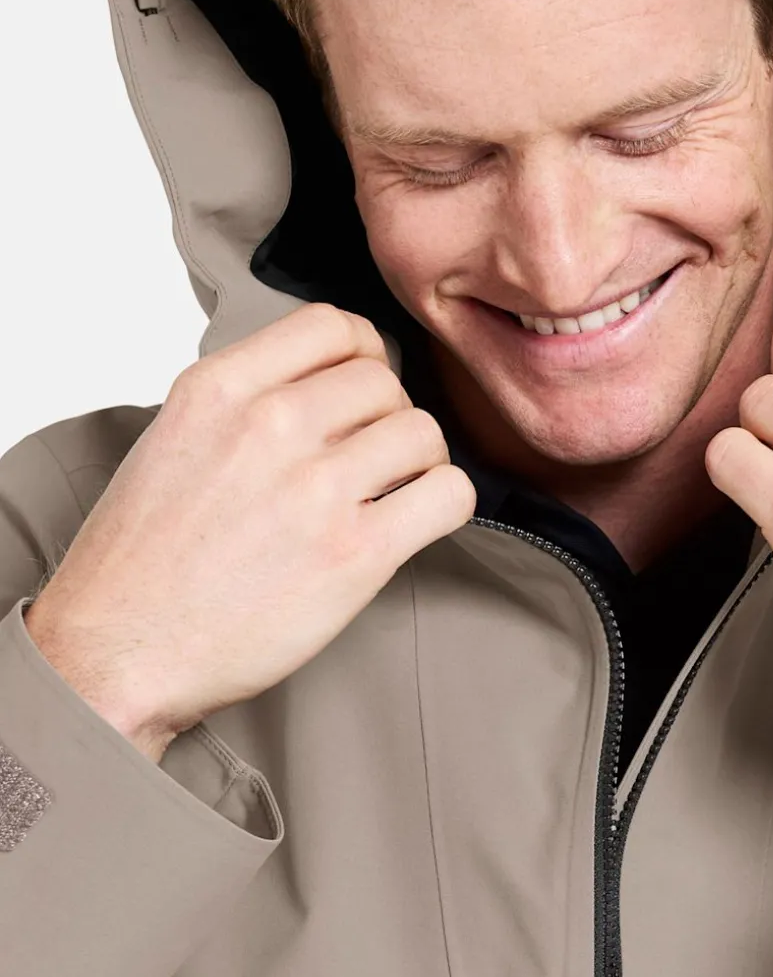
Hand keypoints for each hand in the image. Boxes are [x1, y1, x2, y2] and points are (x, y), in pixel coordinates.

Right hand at [25, 304, 475, 760]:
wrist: (120, 651)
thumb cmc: (142, 559)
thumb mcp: (174, 440)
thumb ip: (244, 400)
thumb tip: (321, 382)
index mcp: (219, 388)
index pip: (333, 325)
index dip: (362, 357)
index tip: (358, 394)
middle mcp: (268, 425)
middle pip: (384, 381)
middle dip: (386, 419)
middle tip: (370, 462)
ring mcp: (316, 489)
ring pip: (422, 433)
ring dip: (420, 463)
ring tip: (392, 495)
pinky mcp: (355, 553)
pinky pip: (448, 495)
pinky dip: (446, 504)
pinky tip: (415, 522)